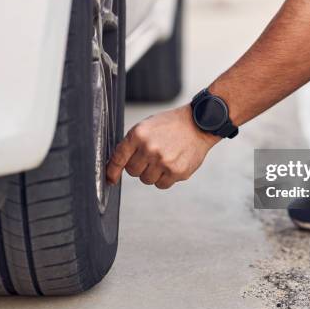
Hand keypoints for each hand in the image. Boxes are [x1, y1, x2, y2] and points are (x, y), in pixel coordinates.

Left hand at [106, 105, 220, 188]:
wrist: (198, 123)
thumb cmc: (171, 125)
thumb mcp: (147, 126)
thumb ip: (132, 144)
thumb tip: (118, 165)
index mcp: (138, 135)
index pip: (118, 158)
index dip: (112, 171)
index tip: (110, 178)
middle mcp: (149, 148)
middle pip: (132, 171)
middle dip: (139, 167)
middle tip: (150, 157)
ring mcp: (163, 161)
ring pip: (146, 180)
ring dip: (152, 173)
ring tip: (164, 158)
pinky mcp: (176, 172)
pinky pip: (161, 185)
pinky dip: (164, 178)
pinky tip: (172, 164)